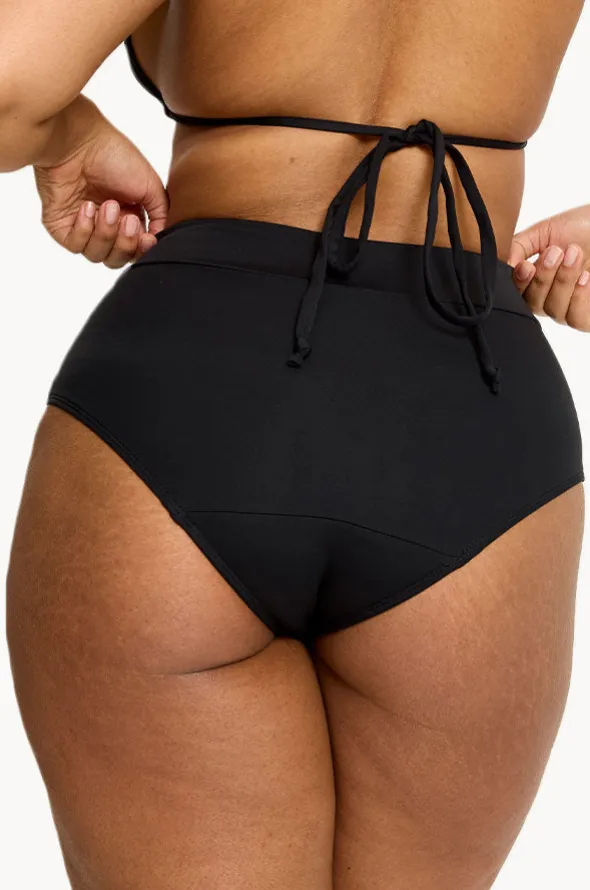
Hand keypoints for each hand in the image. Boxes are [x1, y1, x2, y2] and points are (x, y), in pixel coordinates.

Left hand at [33, 105, 168, 268]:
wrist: (79, 140)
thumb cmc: (114, 155)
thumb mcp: (151, 186)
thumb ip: (162, 216)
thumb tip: (159, 239)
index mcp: (127, 217)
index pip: (136, 250)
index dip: (142, 249)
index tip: (148, 237)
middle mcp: (105, 225)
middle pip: (117, 259)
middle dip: (125, 244)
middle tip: (127, 220)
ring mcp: (82, 226)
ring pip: (97, 255)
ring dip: (106, 233)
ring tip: (107, 206)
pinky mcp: (61, 226)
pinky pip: (75, 246)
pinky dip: (84, 230)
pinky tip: (86, 206)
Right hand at [507, 205, 589, 329]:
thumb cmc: (583, 228)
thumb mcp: (545, 231)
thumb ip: (518, 246)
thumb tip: (503, 266)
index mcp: (533, 280)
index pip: (515, 293)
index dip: (519, 283)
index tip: (526, 266)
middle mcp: (548, 298)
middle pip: (532, 304)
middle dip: (544, 278)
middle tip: (556, 252)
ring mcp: (568, 308)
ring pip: (553, 311)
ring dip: (563, 282)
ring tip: (575, 255)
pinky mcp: (587, 316)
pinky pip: (576, 320)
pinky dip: (578, 298)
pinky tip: (585, 277)